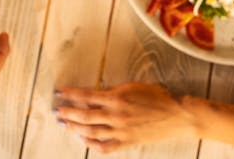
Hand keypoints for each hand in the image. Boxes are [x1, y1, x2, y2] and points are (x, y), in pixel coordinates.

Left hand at [53, 82, 193, 151]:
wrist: (176, 115)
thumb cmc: (158, 97)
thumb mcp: (133, 87)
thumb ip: (114, 91)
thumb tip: (96, 94)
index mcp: (116, 98)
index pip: (86, 95)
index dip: (70, 94)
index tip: (59, 92)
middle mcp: (116, 115)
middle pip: (84, 115)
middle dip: (67, 113)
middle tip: (57, 111)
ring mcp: (121, 131)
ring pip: (91, 131)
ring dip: (75, 127)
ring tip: (65, 124)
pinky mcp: (127, 142)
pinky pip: (104, 147)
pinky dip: (91, 144)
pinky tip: (83, 139)